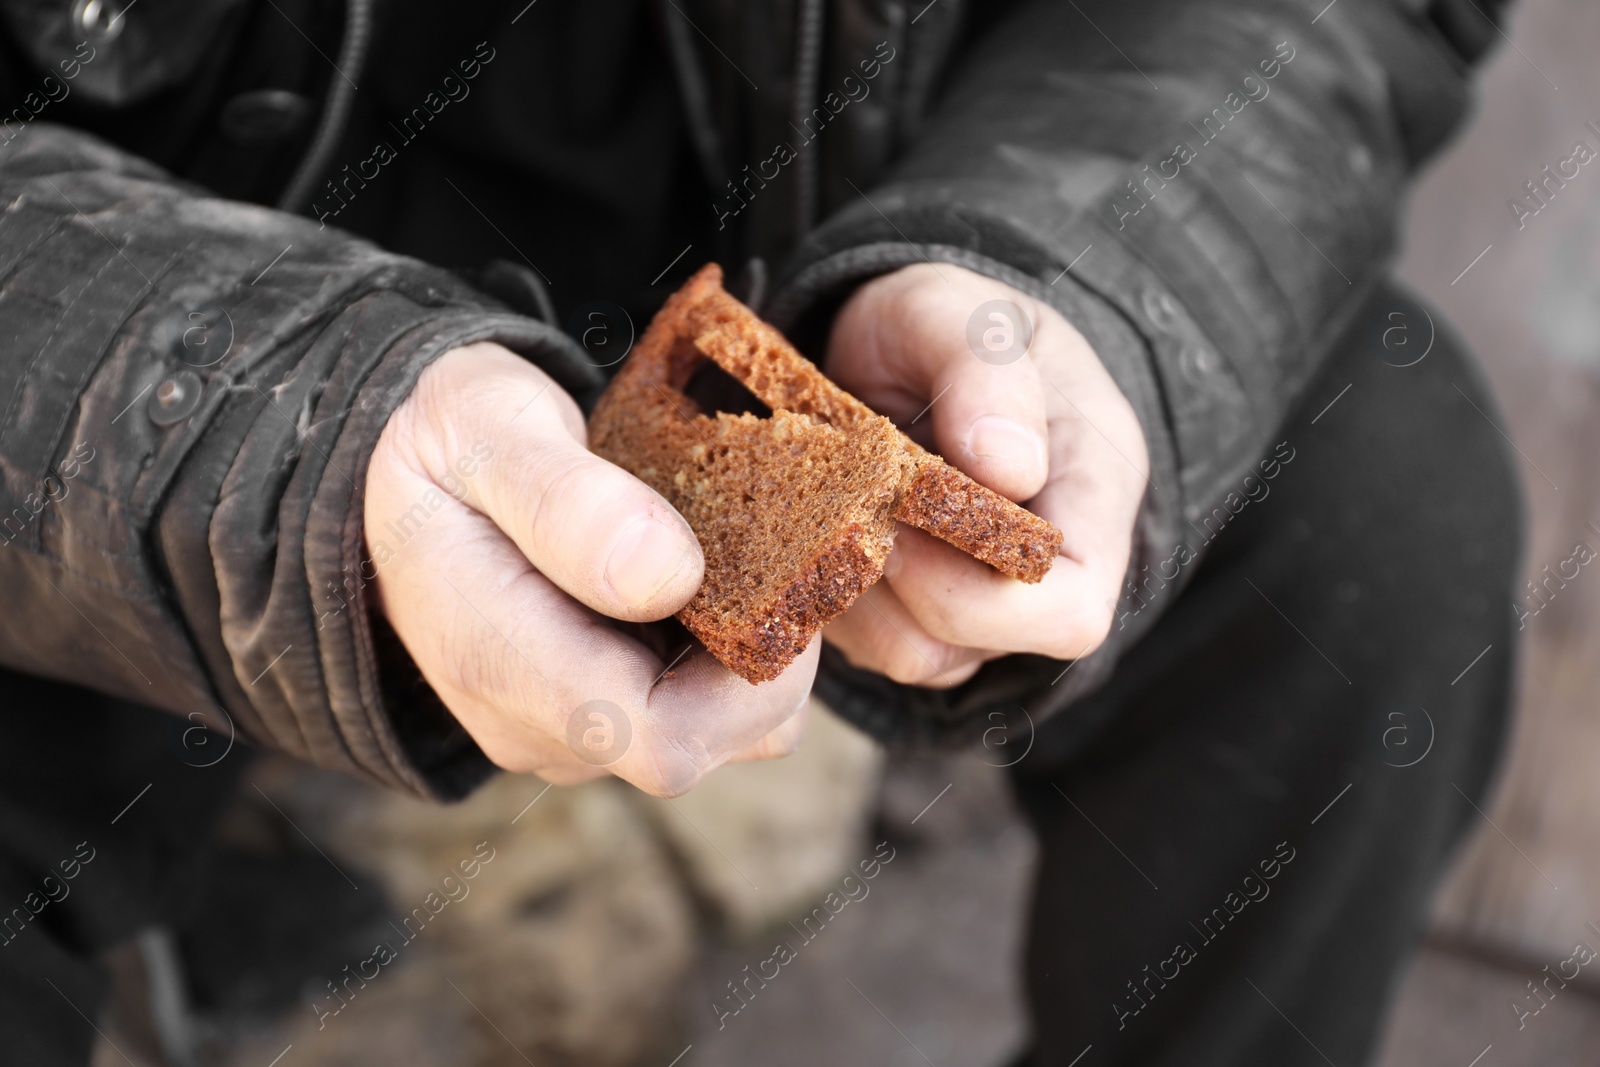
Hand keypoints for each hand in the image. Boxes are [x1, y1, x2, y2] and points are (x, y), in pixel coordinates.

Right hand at [364, 343, 816, 795]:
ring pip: (717, 734)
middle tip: (774, 548)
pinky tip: (717, 575)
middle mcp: (537, 725)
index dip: (749, 680)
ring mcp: (569, 729)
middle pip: (707, 744)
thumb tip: (669, 576)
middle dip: (765, 660)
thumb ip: (564, 500)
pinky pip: (700, 710)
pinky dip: (731, 651)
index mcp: (497, 663)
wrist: (408, 471)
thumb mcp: (483, 426)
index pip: (663, 738)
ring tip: (737, 552)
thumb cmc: (449, 438)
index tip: (782, 580)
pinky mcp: (600, 714)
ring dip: (753, 654)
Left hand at [821, 263, 1148, 686]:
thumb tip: (1009, 465)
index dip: (980, 589)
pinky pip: (866, 643)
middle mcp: (1047, 574)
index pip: (1070, 611)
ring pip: (910, 654)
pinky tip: (826, 519)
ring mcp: (981, 608)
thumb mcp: (963, 312)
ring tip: (838, 494)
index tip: (905, 504)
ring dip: (856, 583)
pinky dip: (831, 586)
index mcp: (1095, 495)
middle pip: (977, 644)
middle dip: (898, 576)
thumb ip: (986, 368)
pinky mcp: (917, 619)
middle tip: (854, 490)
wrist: (900, 349)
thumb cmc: (948, 327)